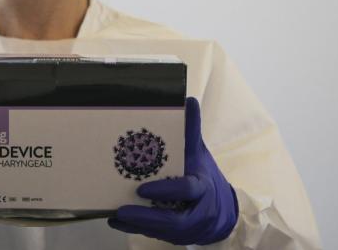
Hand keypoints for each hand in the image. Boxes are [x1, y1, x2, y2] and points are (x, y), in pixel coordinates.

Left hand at [108, 97, 237, 244]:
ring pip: (163, 231)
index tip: (142, 188)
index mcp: (204, 187)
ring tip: (115, 215)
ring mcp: (189, 228)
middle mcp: (198, 212)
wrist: (222, 210)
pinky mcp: (177, 237)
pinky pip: (156, 235)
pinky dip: (135, 229)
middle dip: (147, 217)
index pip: (188, 190)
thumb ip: (191, 131)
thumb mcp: (199, 152)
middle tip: (122, 209)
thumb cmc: (205, 175)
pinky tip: (115, 220)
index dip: (166, 189)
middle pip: (175, 220)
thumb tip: (189, 100)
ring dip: (138, 225)